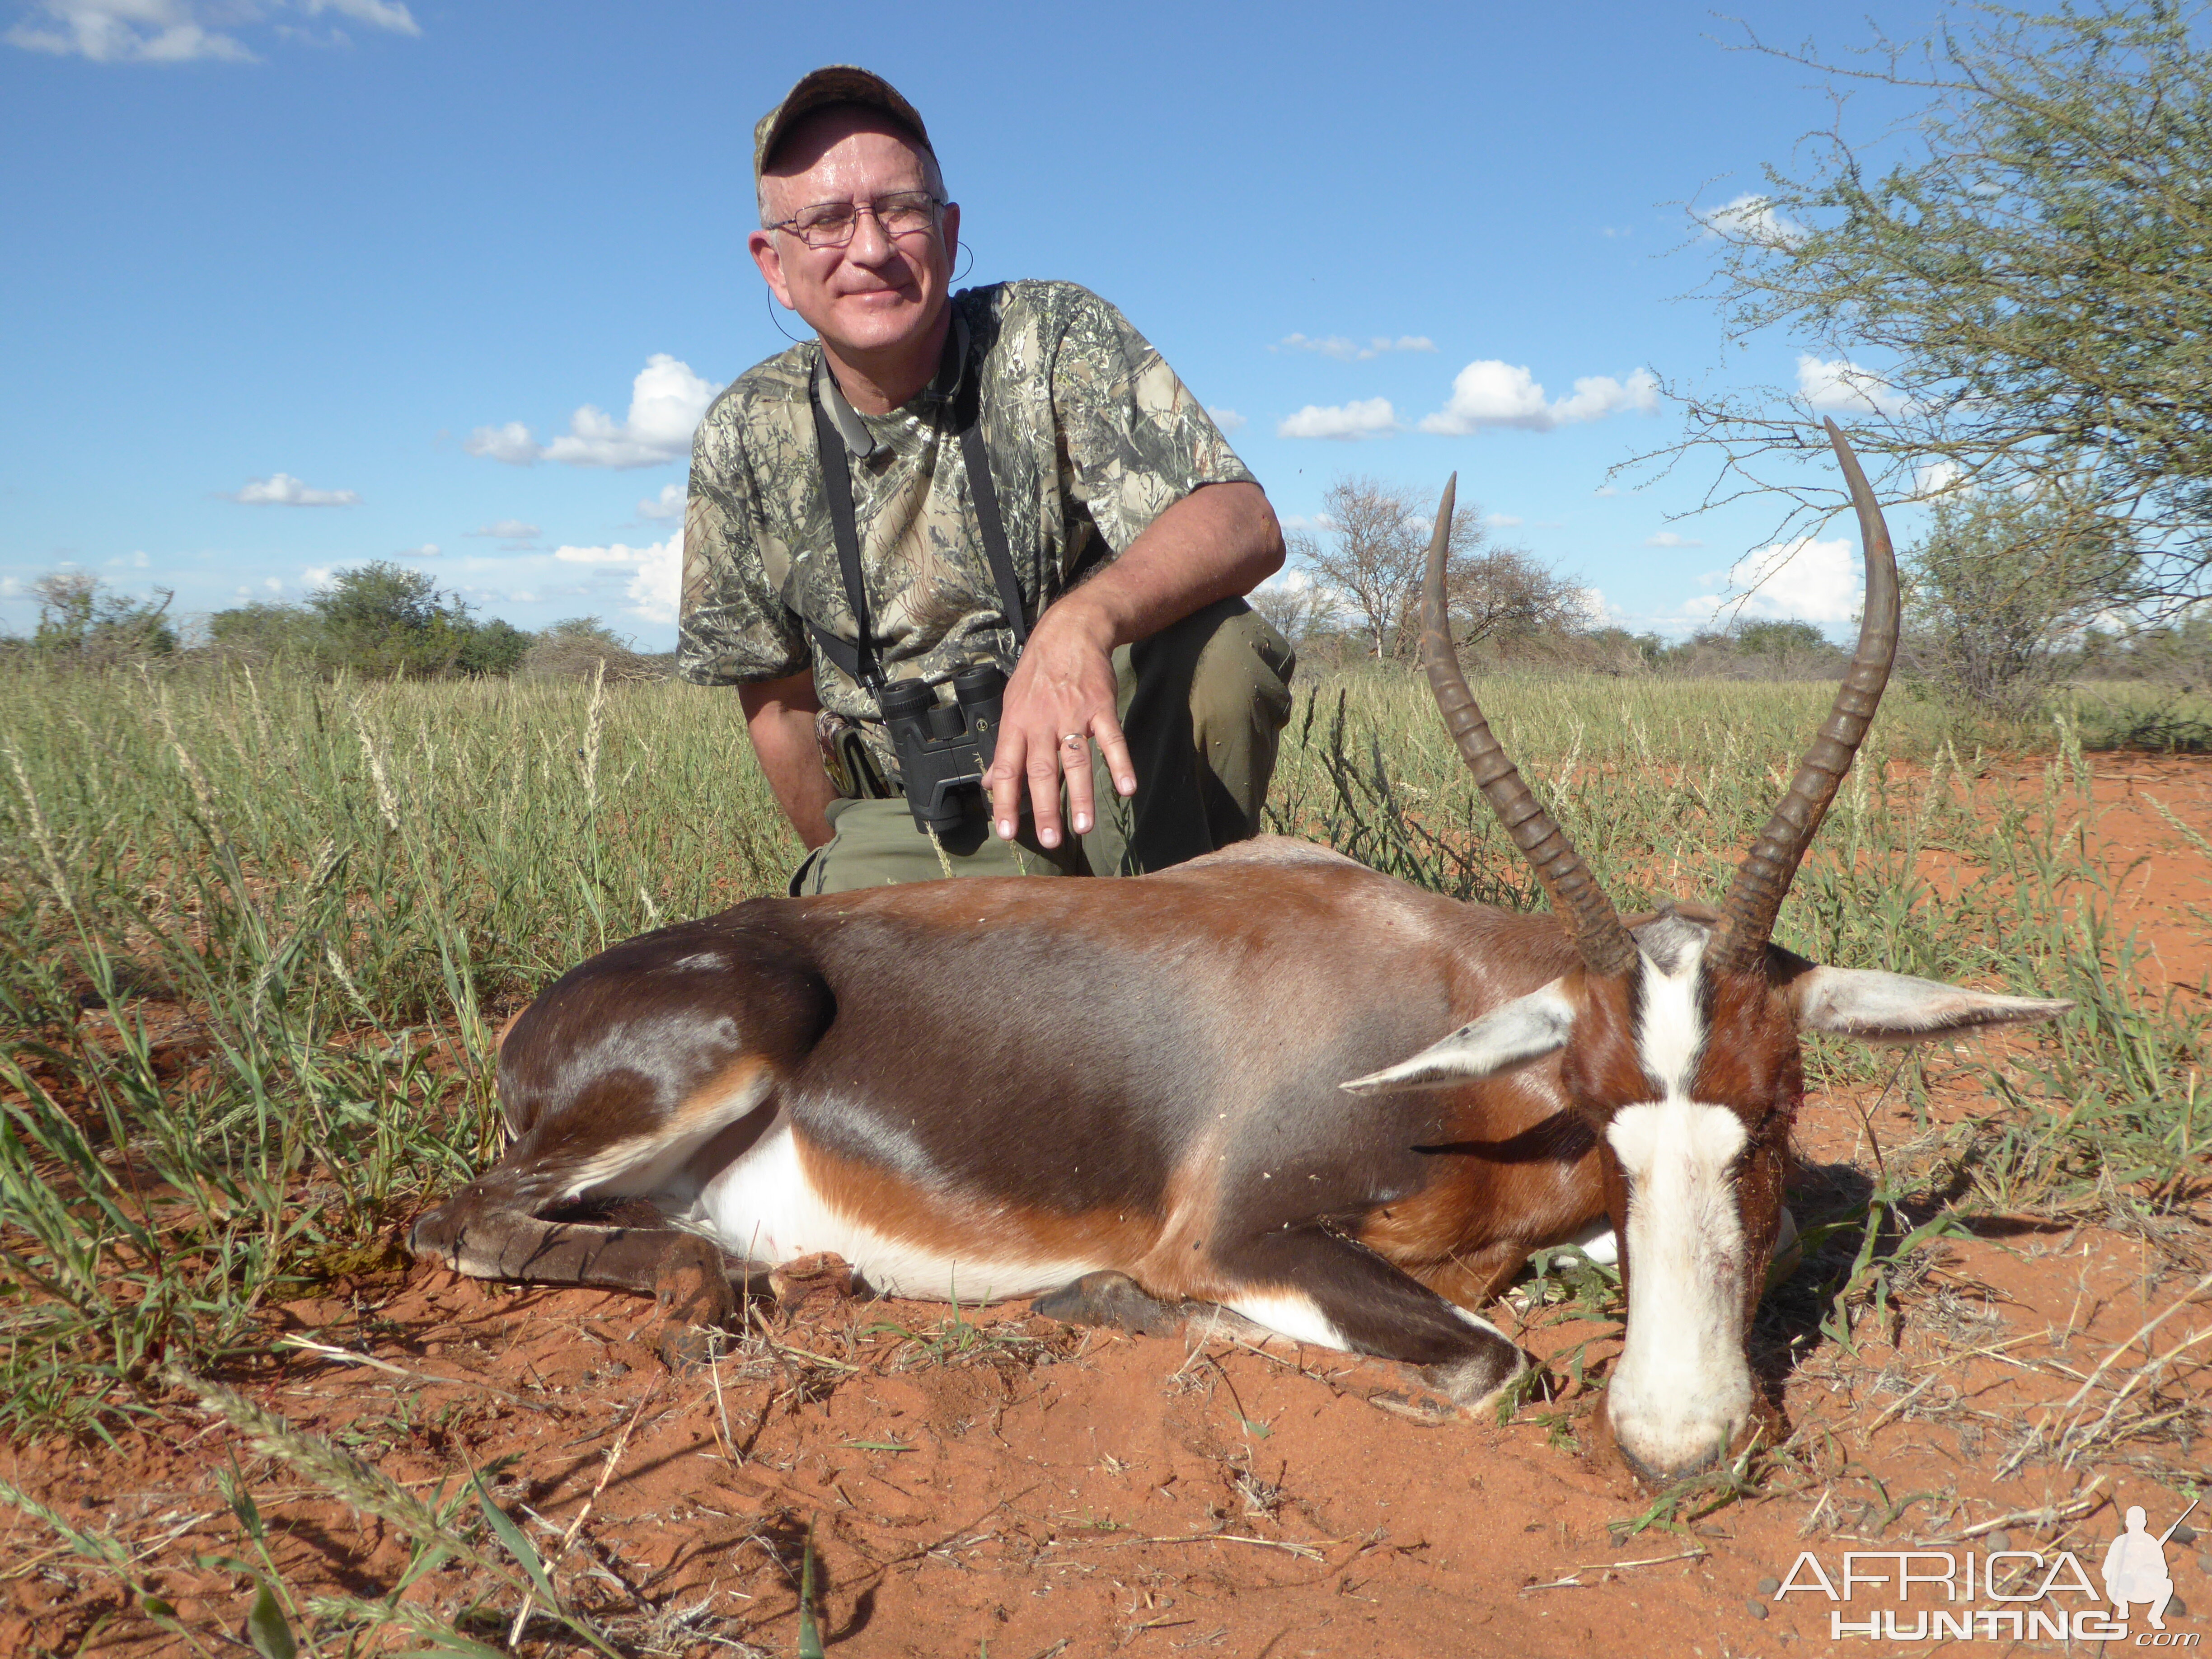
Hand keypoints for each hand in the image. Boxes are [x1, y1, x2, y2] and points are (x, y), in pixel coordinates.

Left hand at [984, 597, 1135, 848]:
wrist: (1070, 632)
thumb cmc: (1037, 674)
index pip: (1008, 768)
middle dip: (1045, 808)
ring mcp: (1073, 714)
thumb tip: (990, 783)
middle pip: (1042, 770)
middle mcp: (1042, 722)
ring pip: (1076, 760)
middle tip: (1050, 840)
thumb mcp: (1011, 705)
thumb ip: (1005, 748)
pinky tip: (1127, 789)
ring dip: (1081, 795)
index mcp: (1016, 724)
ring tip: (1083, 827)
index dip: (1006, 801)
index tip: (1008, 832)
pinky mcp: (1101, 707)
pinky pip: (1112, 739)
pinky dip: (1120, 763)